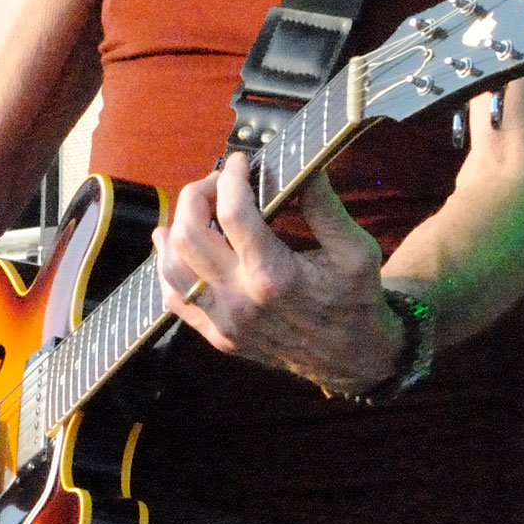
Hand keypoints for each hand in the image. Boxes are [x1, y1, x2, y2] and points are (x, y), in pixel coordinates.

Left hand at [153, 154, 403, 395]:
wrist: (351, 360)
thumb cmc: (355, 300)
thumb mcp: (355, 250)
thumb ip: (323, 206)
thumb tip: (302, 163)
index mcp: (275, 276)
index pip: (233, 214)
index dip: (231, 178)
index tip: (240, 162)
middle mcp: (241, 300)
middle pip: (188, 235)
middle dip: (195, 197)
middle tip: (216, 185)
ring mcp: (223, 321)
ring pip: (171, 266)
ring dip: (175, 230)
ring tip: (196, 212)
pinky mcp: (215, 336)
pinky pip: (172, 298)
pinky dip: (168, 266)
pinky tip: (178, 248)